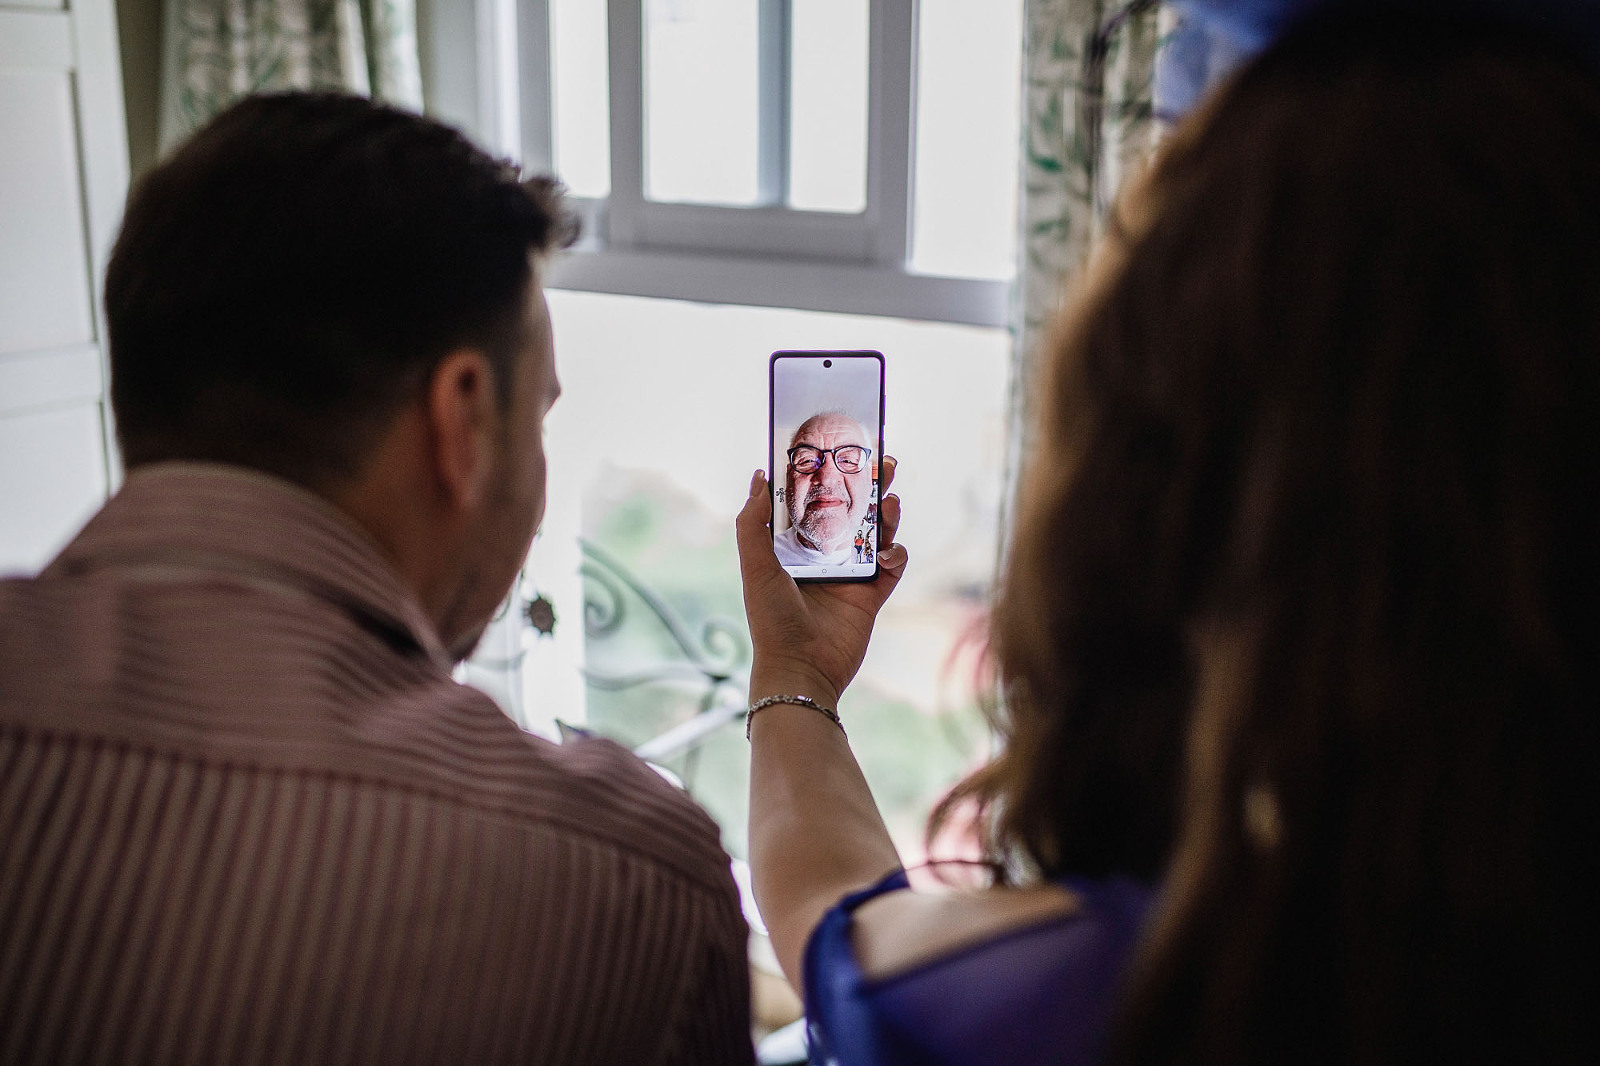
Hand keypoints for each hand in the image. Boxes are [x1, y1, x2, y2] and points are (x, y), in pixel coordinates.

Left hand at [735, 457, 908, 704]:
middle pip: (852, 512)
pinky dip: (896, 553)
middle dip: (869, 486)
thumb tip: (758, 475)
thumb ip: (753, 522)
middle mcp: (823, 557)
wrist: (800, 670)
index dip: (829, 476)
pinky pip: (892, 567)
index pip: (814, 501)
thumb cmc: (771, 619)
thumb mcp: (755, 565)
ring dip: (887, 514)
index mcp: (794, 546)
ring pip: (876, 534)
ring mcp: (849, 576)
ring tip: (890, 498)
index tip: (842, 449)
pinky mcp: (871, 597)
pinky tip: (887, 551)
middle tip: (883, 461)